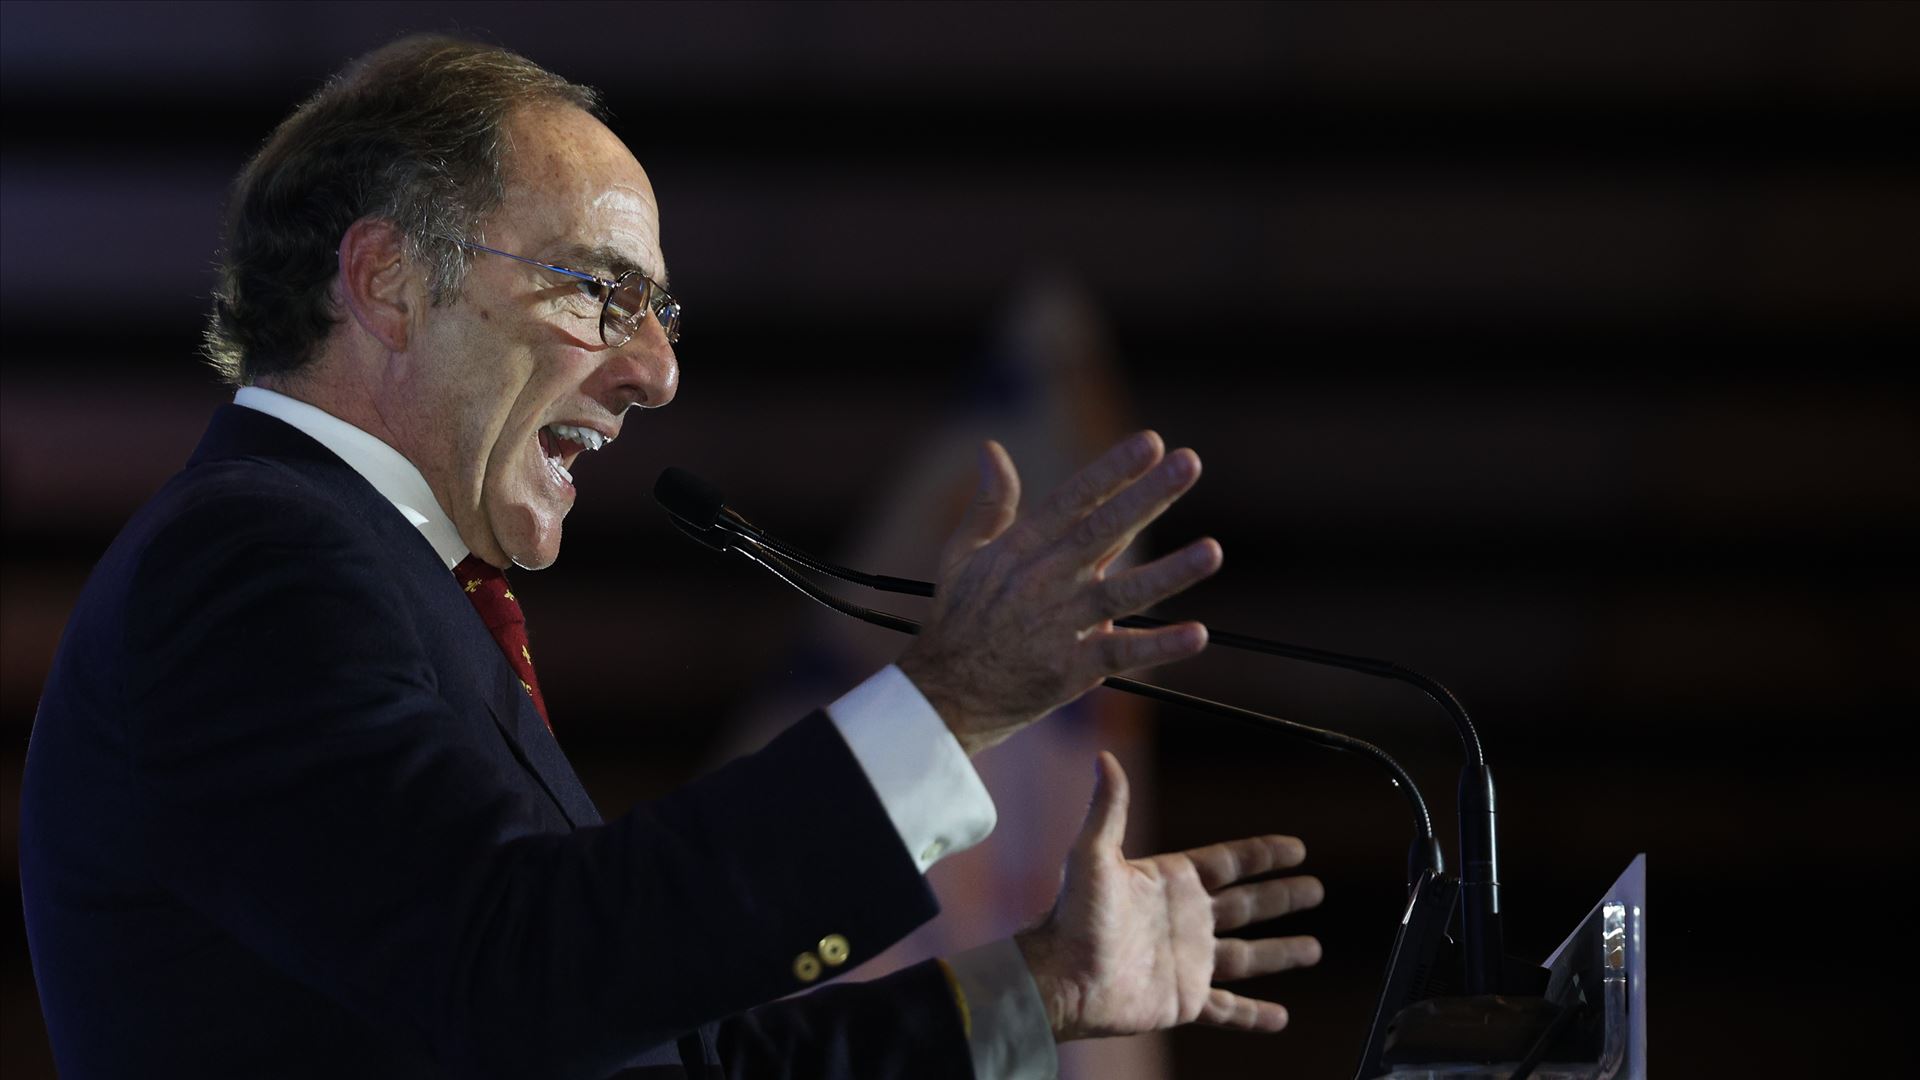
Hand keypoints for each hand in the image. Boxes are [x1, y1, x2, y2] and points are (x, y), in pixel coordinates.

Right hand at [897, 432, 1221, 753]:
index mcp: (1021, 549)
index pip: (1074, 499)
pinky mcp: (1072, 670)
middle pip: (1105, 532)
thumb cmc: (957, 620)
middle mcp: (1045, 581)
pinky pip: (1122, 654)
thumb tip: (992, 448)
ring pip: (1123, 593)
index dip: (1112, 470)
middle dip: (1149, 497)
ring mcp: (1061, 625)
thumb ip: (988, 504)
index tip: (1152, 442)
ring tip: (1213, 551)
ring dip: (1170, 573)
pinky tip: (1197, 634)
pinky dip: (1159, 646)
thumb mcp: (962, 555)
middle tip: (1189, 464)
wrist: (944, 694)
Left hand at [1016, 752, 1323, 1041]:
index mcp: (1171, 882)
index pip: (1228, 862)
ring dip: (1280, 953)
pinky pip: (1229, 1010)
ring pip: (1247, 957)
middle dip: (1282, 897)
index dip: (1263, 854)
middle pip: (1246, 905)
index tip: (1297, 847)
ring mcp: (1188, 962)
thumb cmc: (1072, 917)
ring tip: (1314, 949)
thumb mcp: (1092, 855)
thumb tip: (1105, 756)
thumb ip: (1108, 808)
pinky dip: (1254, 1016)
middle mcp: (1184, 920)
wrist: (1061, 979)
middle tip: (1317, 889)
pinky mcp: (1185, 1001)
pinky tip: (1280, 1017)